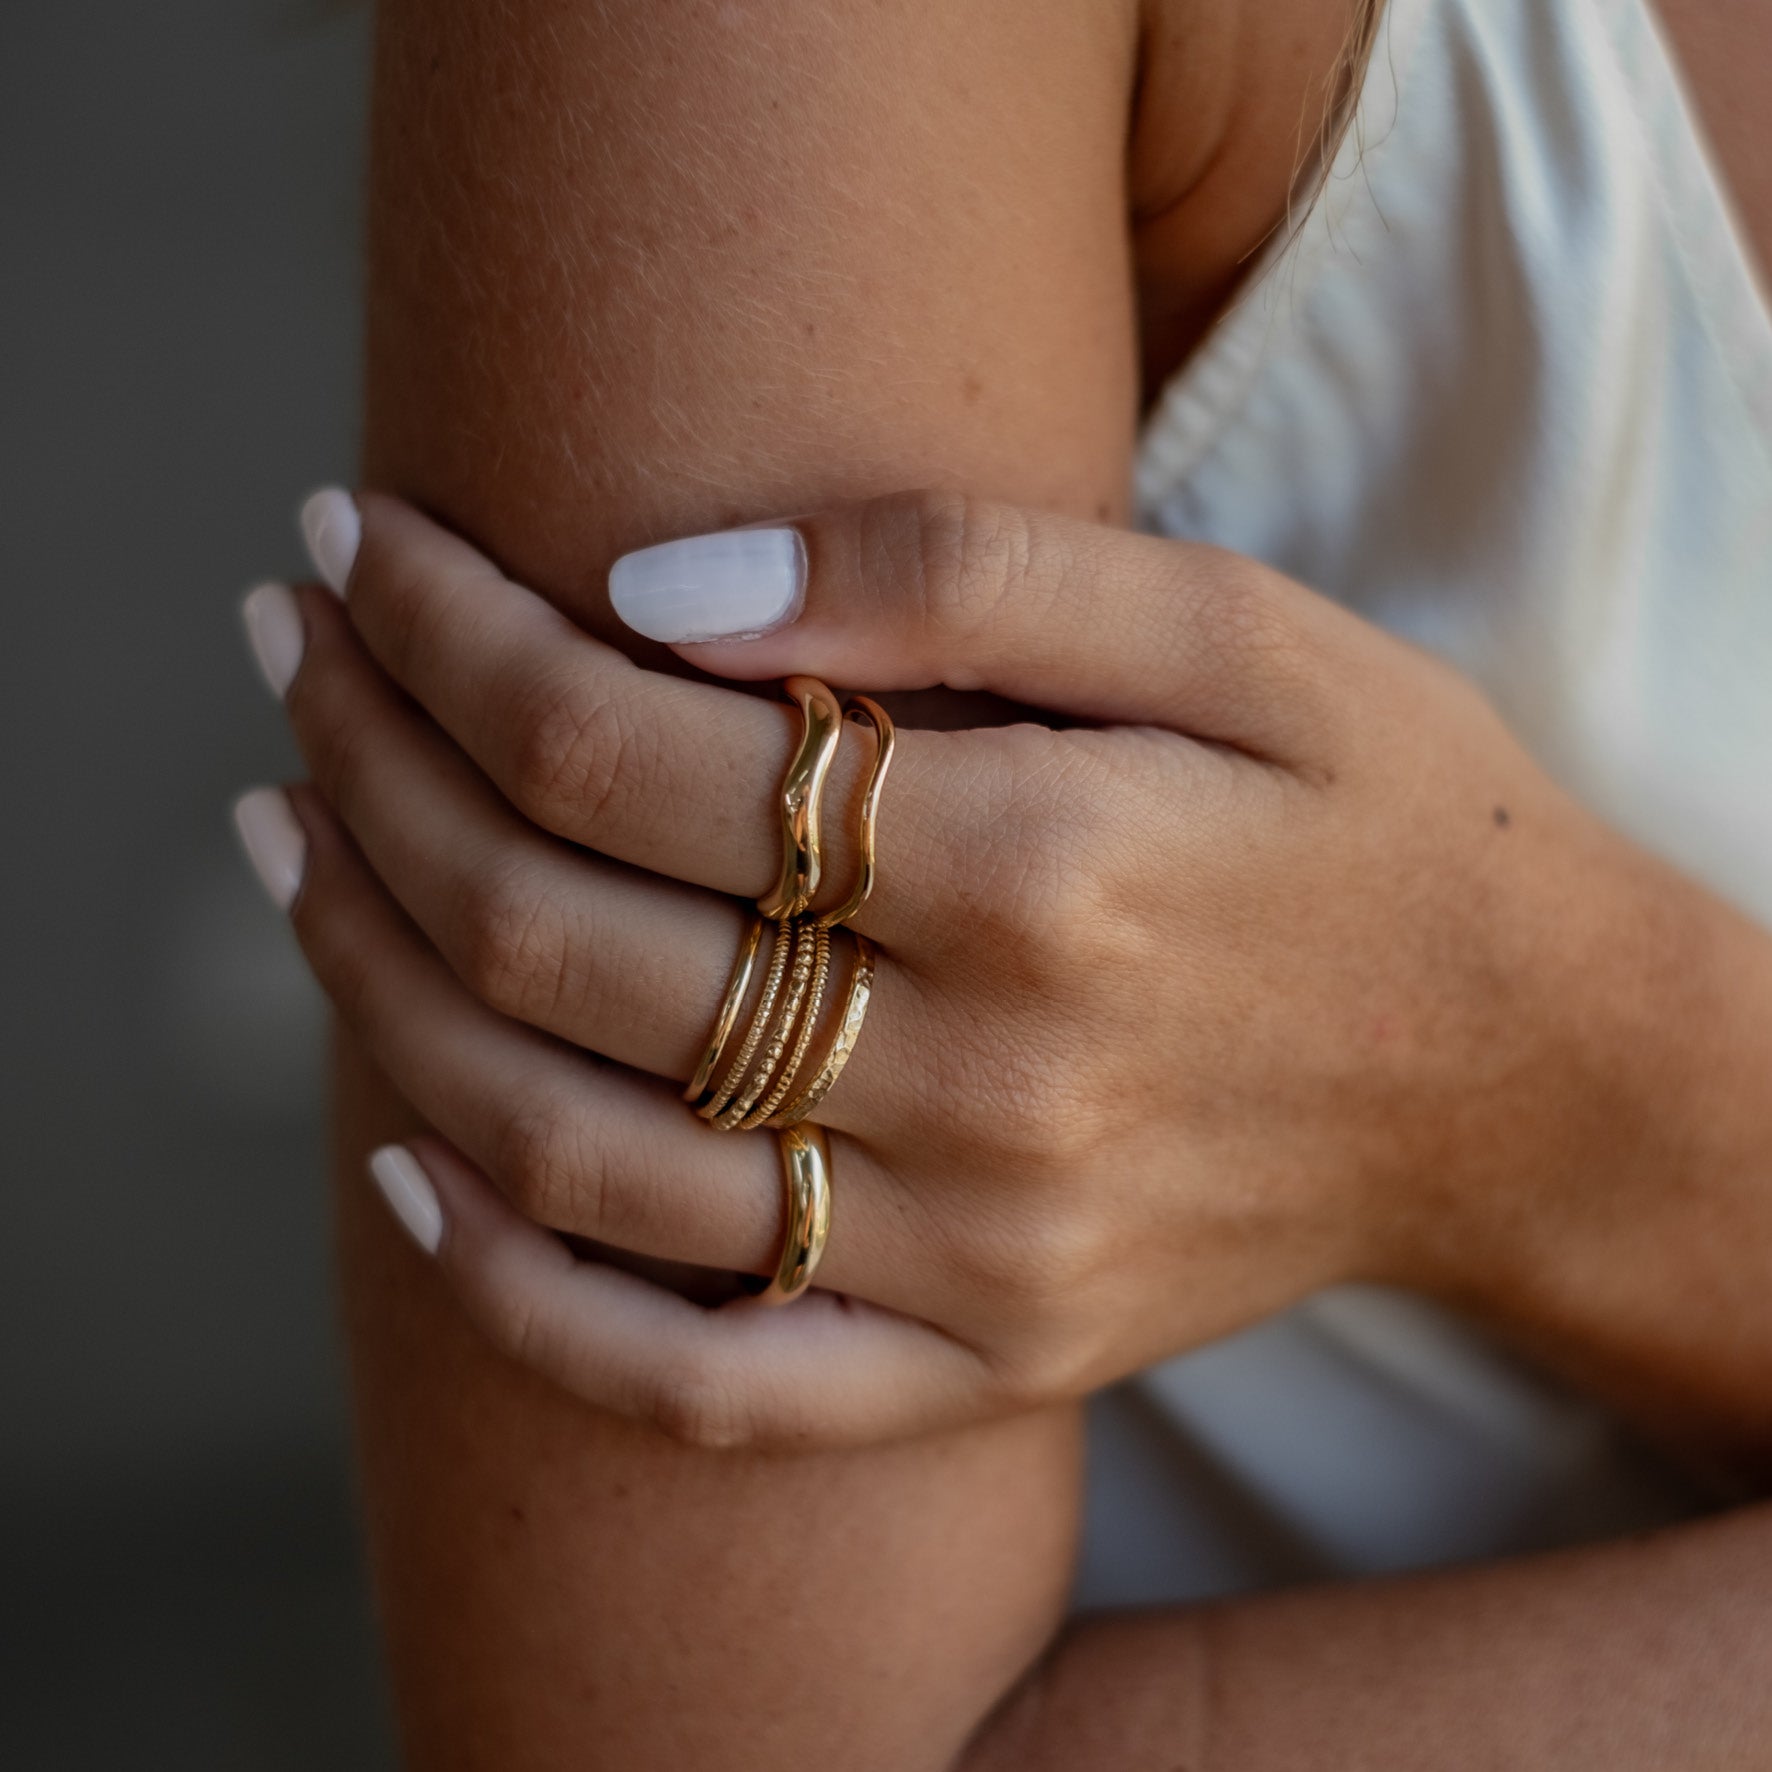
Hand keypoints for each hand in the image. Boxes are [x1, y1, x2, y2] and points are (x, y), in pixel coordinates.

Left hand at [239, 489, 1661, 1447]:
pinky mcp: (986, 1357)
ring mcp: (975, 1255)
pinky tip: (408, 1181)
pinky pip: (701, 1381)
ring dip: (379, 992)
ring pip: (575, 1151)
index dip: (449, 638)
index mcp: (1044, 869)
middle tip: (288, 660)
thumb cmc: (1385, 816)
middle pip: (561, 938)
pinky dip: (522, 1302)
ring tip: (289, 855)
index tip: (356, 548)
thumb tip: (658, 586)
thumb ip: (961, 577)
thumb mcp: (1237, 626)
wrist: (1528, 1075)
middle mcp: (988, 1084)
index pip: (628, 749)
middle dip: (376, 776)